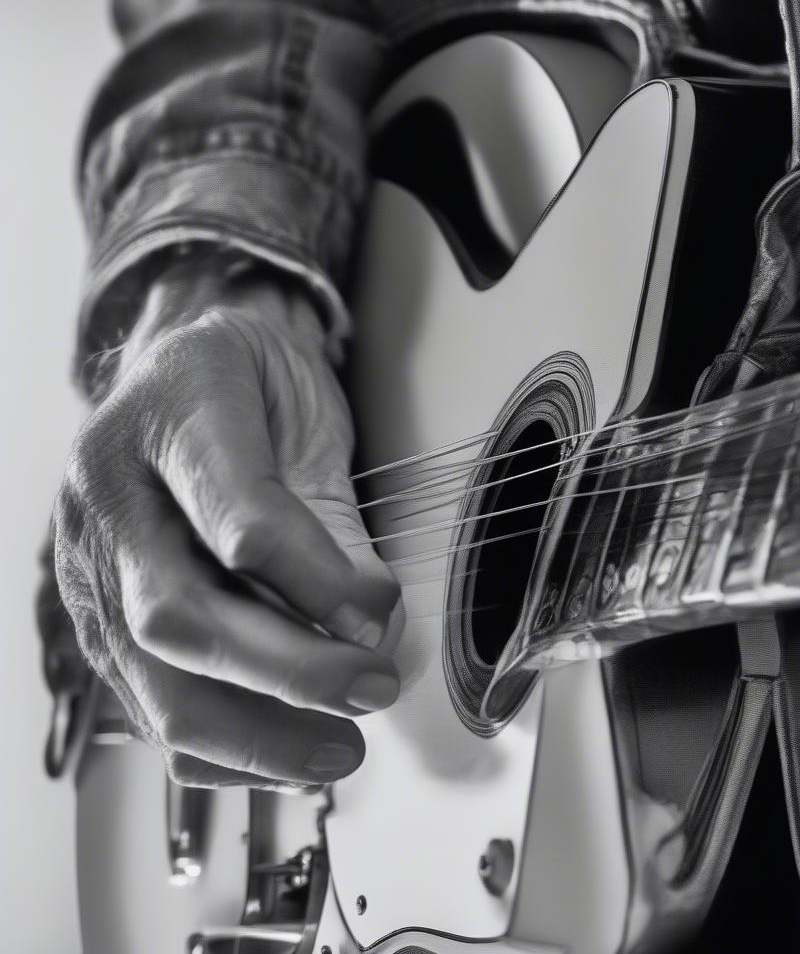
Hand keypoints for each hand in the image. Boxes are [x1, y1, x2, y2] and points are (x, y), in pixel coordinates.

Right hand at [52, 257, 399, 787]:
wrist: (180, 372)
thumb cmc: (251, 386)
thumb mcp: (307, 418)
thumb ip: (335, 520)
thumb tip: (375, 626)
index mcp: (173, 415)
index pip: (238, 517)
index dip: (316, 580)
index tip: (378, 619)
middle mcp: (111, 494)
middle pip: (181, 614)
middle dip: (290, 672)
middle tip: (371, 689)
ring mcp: (92, 562)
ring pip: (154, 675)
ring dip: (256, 732)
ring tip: (339, 749)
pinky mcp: (98, 619)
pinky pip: (146, 706)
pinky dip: (220, 749)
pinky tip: (279, 756)